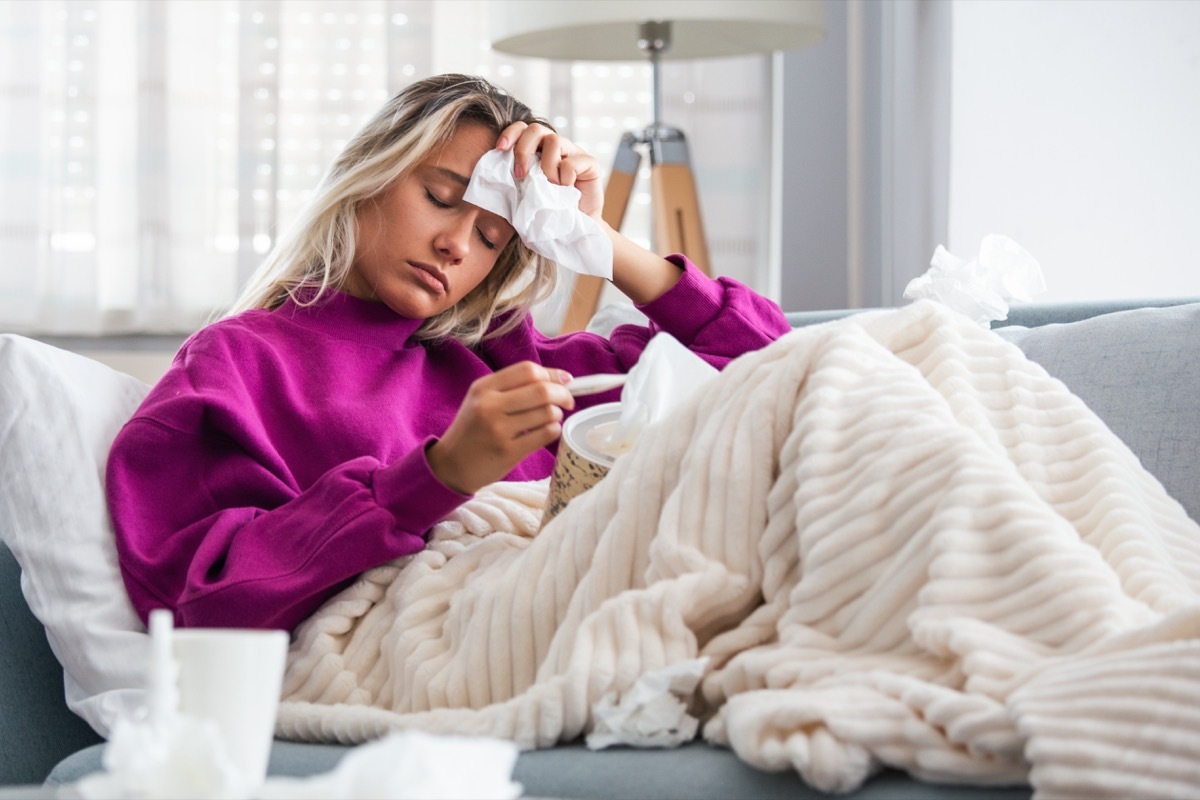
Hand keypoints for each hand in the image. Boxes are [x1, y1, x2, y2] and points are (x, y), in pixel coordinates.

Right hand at [426, 361, 574, 493]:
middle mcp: (490, 405)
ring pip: (547, 413)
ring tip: (550, 418)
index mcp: (483, 387)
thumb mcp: (481, 400)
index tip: (566, 381)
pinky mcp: (508, 452)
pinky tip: (546, 431)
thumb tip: (559, 379)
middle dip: (563, 394)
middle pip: (542, 390)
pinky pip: (545, 434)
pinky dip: (553, 430)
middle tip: (568, 401)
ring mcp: (498, 430)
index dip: (552, 374)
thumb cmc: (472, 430)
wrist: (450, 465)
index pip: (527, 370)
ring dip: (557, 415)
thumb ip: (512, 387)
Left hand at [495, 122, 603, 219]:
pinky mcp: (590, 163)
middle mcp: (556, 147)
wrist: (572, 231)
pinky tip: (567, 190)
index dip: (510, 133)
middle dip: (523, 150)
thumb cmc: (547, 212)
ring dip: (546, 166)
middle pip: (536, 129)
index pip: (522, 129)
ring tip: (549, 186)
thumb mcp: (525, 194)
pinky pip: (572, 162)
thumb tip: (496, 169)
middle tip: (520, 175)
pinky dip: (565, 178)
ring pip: (554, 141)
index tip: (499, 149)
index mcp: (538, 151)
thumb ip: (516, 178)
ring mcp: (574, 153)